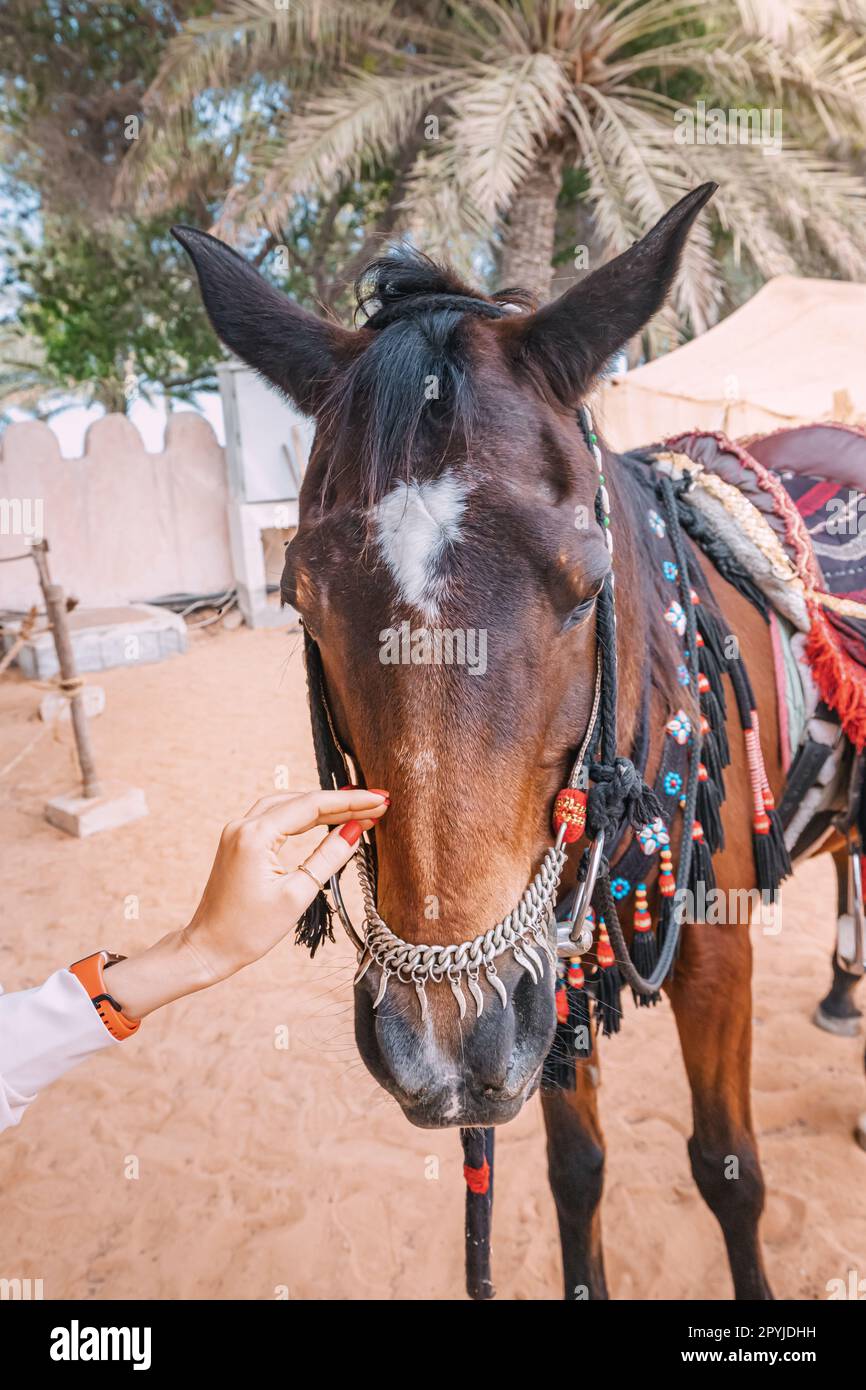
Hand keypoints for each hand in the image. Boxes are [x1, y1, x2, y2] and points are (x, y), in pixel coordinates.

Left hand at [181, 788, 387, 980]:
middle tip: (376, 804)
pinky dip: (302, 817)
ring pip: (287, 806)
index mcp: (255, 835)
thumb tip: (356, 829)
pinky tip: (325, 820)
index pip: (311, 806)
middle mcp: (243, 825)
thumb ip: (328, 856)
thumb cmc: (249, 930)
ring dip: (322, 806)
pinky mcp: (239, 841)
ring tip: (357, 809)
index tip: (381, 800)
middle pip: (300, 801)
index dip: (350, 801)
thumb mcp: (297, 894)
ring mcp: (238, 831)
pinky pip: (276, 818)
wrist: (208, 948)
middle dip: (340, 802)